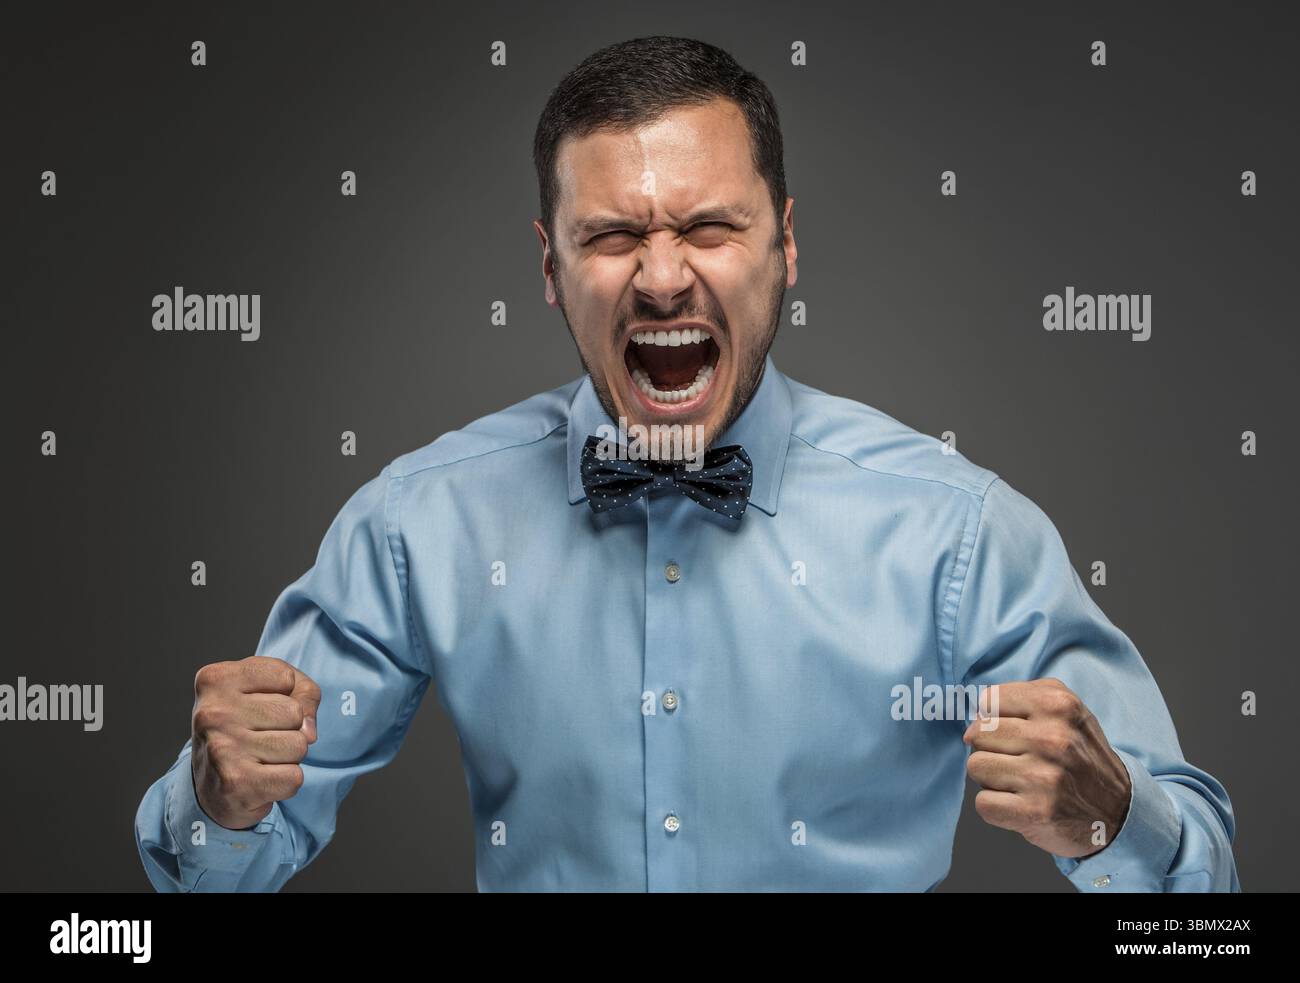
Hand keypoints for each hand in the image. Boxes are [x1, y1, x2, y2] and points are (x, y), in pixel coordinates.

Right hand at [190, 655, 320, 829]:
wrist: (210, 787)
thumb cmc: (245, 728)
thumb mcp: (270, 692)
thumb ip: (303, 692)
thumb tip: (309, 732)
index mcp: (216, 680)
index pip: (285, 677)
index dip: (286, 694)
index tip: (260, 706)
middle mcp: (212, 712)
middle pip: (294, 712)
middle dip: (290, 728)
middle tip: (260, 738)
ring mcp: (221, 749)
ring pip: (299, 745)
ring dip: (289, 756)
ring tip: (260, 758)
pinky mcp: (235, 784)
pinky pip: (294, 777)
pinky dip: (285, 782)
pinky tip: (260, 780)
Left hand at [962, 678, 1130, 857]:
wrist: (1119, 811)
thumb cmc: (1081, 756)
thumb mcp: (1065, 710)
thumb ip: (1020, 698)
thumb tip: (974, 717)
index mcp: (1058, 705)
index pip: (988, 701)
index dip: (992, 718)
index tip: (1012, 732)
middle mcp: (1053, 738)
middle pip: (978, 734)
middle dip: (991, 749)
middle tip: (1020, 760)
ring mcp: (1044, 777)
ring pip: (976, 766)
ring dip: (992, 778)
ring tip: (1022, 782)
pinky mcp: (1035, 812)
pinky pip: (982, 803)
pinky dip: (996, 807)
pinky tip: (1020, 804)